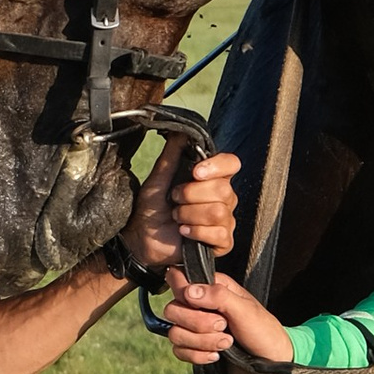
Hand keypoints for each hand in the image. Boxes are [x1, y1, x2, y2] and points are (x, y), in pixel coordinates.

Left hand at [131, 144, 240, 273]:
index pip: (231, 164)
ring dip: (189, 214)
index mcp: (212, 178)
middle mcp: (223, 198)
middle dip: (191, 195)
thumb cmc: (152, 208)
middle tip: (174, 199)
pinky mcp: (221, 242)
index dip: (217, 166)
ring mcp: (224, 220)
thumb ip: (171, 156)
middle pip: (223, 190)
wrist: (142, 238)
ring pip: (219, 212)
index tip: (195, 172)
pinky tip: (184, 232)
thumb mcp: (158, 178)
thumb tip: (180, 131)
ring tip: (177, 217)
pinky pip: (220, 234)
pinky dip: (196, 232)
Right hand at [161, 271, 296, 373]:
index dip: (182, 292)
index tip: (202, 305)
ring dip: (201, 342)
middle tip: (223, 326)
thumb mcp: (245, 309)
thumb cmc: (263, 331)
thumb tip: (189, 291)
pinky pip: (179, 351)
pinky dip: (197, 356)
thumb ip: (218, 296)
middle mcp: (200, 306)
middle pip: (172, 310)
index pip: (178, 279)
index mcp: (211, 287)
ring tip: (226, 343)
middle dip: (197, 323)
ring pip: (174, 333)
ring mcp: (195, 328)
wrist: (271, 362)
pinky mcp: (194, 348)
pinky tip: (216, 356)